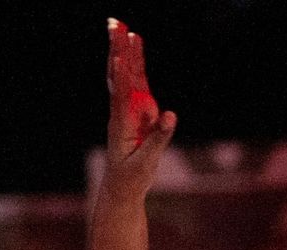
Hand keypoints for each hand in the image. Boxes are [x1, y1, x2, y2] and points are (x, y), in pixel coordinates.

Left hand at [98, 19, 176, 201]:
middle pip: (119, 75)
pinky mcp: (136, 112)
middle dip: (117, 50)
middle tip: (115, 24)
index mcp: (121, 124)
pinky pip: (135, 84)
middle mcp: (121, 111)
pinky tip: (132, 48)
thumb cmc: (132, 177)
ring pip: (125, 76)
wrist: (122, 187)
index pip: (121, 94)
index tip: (119, 56)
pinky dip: (134, 64)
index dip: (121, 75)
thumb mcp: (146, 162)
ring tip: (122, 28)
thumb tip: (170, 114)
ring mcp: (128, 110)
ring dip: (124, 51)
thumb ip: (159, 138)